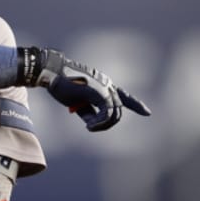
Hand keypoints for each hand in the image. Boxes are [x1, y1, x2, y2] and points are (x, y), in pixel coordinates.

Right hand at [22, 47, 151, 131]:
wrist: (51, 73)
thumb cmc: (61, 85)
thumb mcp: (77, 100)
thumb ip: (87, 109)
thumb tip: (91, 121)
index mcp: (104, 84)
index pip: (124, 96)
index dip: (136, 105)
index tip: (148, 113)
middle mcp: (107, 85)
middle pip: (119, 110)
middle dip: (108, 124)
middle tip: (91, 127)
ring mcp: (104, 87)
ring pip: (115, 113)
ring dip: (103, 125)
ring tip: (89, 126)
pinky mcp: (99, 92)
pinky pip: (106, 113)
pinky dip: (99, 122)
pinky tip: (89, 125)